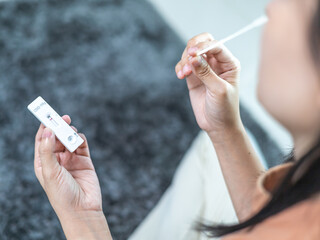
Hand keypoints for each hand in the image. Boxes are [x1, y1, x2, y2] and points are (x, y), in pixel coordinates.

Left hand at [34, 115, 111, 239]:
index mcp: (44, 163)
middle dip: (59, 127)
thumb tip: (47, 130)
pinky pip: (82, 145)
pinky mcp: (85, 160)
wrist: (82, 209)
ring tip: (71, 130)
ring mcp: (71, 159)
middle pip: (57, 137)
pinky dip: (81, 139)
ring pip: (69, 139)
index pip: (42, 140)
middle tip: (64, 118)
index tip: (47, 116)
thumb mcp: (50, 172)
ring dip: (70, 132)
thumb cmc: (61, 194)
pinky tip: (79, 139)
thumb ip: (48, 151)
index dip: (44, 127)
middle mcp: (57, 159)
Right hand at [175, 33, 241, 138]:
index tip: (193, 53)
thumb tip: (193, 58)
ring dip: (184, 60)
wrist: (217, 125)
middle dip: (193, 47)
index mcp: (229, 63)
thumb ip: (206, 73)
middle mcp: (217, 63)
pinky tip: (181, 76)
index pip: (216, 46)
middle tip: (188, 57)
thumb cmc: (224, 108)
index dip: (204, 46)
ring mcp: (204, 69)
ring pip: (191, 53)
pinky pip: (184, 65)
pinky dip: (180, 67)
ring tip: (184, 74)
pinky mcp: (193, 77)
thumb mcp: (218, 90)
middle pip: (203, 43)